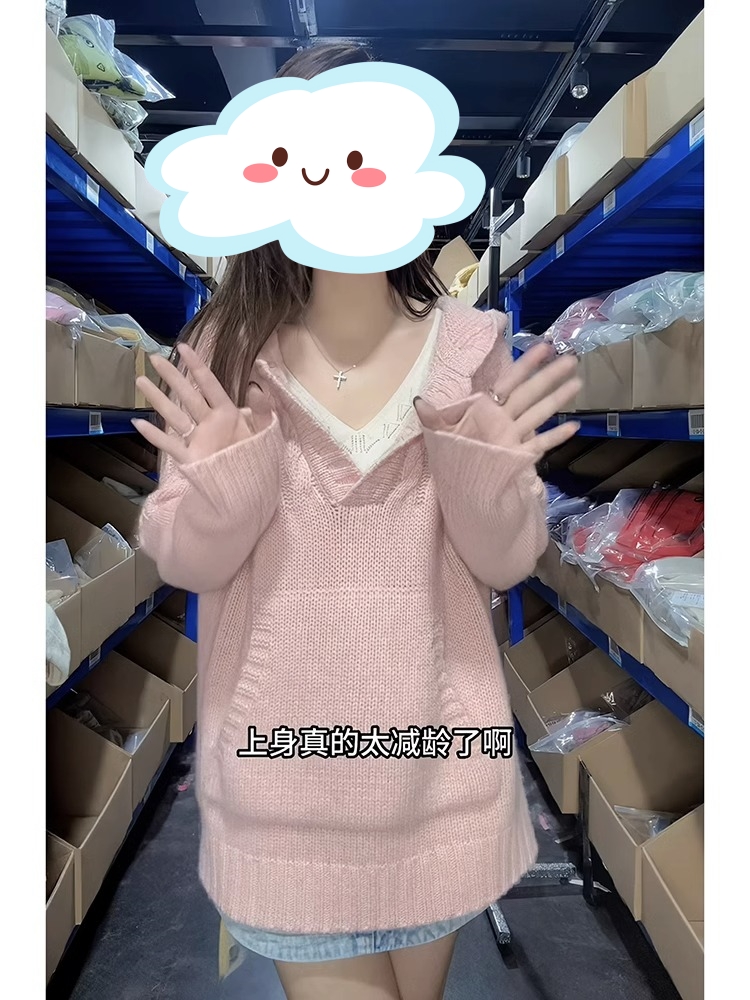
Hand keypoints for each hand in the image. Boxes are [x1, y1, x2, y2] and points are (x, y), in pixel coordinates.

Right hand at [132, 344, 272, 464]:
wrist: (251, 488)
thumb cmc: (257, 459)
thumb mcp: (265, 433)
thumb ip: (262, 411)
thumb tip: (256, 388)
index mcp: (227, 413)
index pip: (209, 384)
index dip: (196, 365)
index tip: (183, 347)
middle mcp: (208, 423)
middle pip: (187, 394)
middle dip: (171, 376)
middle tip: (154, 358)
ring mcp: (197, 439)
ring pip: (173, 415)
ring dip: (157, 399)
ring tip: (140, 381)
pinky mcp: (190, 458)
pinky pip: (170, 444)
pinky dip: (154, 435)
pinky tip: (139, 423)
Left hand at [414, 343, 580, 457]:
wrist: (459, 489)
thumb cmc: (450, 459)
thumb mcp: (439, 435)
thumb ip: (432, 417)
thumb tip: (418, 400)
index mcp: (486, 410)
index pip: (509, 381)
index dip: (525, 364)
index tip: (543, 347)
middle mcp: (503, 420)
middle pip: (530, 393)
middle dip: (549, 376)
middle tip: (571, 359)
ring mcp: (514, 437)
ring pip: (539, 414)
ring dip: (557, 399)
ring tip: (577, 383)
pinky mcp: (520, 457)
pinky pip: (541, 445)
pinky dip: (556, 437)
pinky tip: (574, 427)